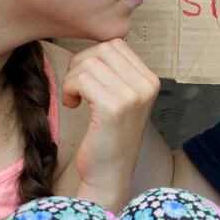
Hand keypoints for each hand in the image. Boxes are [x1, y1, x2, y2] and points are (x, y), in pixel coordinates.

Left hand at [62, 39, 159, 210]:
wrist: (109, 174)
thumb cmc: (108, 137)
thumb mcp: (121, 99)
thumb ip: (114, 73)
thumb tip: (90, 47)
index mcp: (150, 80)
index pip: (115, 44)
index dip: (92, 57)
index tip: (86, 81)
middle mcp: (147, 85)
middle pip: (102, 49)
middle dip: (80, 65)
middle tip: (76, 89)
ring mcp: (133, 96)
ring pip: (89, 63)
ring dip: (72, 79)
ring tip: (74, 99)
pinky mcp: (114, 108)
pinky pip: (81, 80)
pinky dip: (69, 89)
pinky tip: (72, 105)